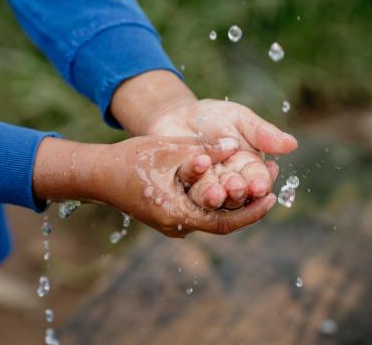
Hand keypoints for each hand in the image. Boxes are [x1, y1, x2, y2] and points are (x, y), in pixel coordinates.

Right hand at [32, 136, 276, 236]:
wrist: (98, 174)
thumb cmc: (129, 160)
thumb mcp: (169, 150)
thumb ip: (203, 149)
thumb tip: (235, 145)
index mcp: (177, 215)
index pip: (224, 222)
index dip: (251, 211)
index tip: (273, 197)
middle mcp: (177, 225)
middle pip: (222, 219)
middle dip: (248, 202)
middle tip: (272, 184)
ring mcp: (174, 222)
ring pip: (212, 214)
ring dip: (234, 198)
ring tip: (257, 179)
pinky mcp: (171, 214)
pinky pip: (201, 209)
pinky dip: (218, 196)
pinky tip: (230, 178)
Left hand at [146, 98, 297, 207]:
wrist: (178, 114)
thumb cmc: (214, 117)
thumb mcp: (240, 119)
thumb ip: (263, 133)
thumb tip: (292, 144)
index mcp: (249, 168)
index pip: (258, 180)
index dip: (259, 183)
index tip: (259, 185)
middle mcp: (230, 182)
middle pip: (237, 193)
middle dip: (237, 191)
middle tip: (235, 187)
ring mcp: (207, 186)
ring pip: (213, 197)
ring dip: (214, 196)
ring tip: (215, 193)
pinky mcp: (183, 186)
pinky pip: (188, 189)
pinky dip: (193, 183)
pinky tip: (196, 174)